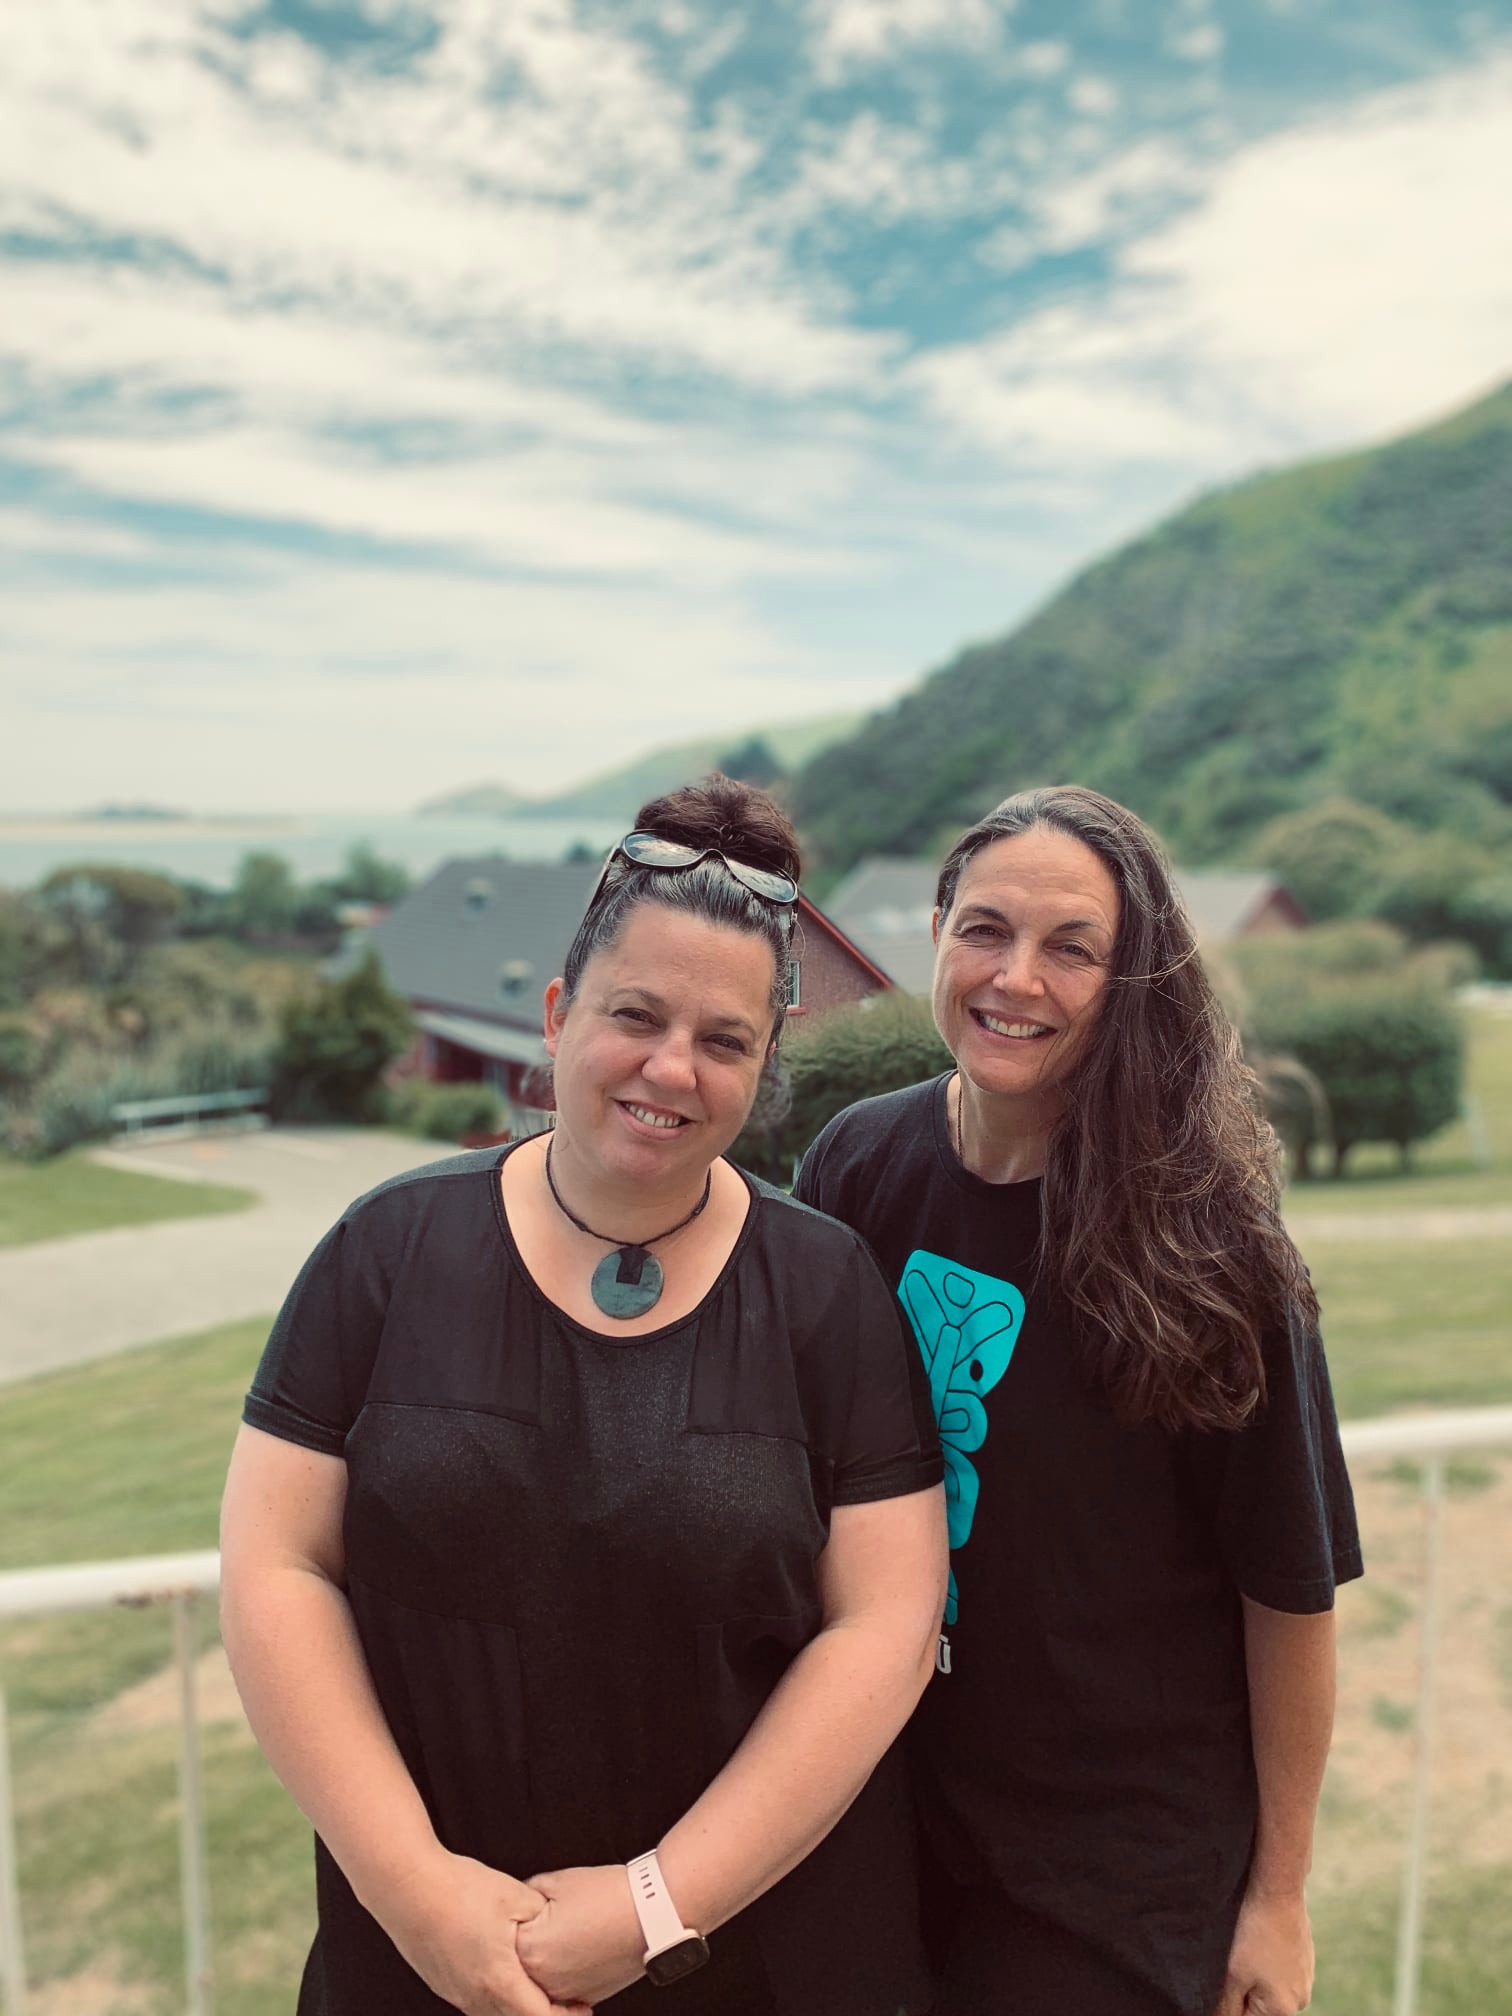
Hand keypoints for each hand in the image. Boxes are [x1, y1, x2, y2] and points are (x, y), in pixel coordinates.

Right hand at [375, 1846, 591, 2015]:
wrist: (406, 1887)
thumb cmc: (460, 1889)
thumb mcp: (516, 1896)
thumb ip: (544, 1918)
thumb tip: (561, 1928)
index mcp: (499, 1980)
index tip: (585, 2009)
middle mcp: (475, 1996)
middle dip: (543, 2015)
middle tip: (569, 2003)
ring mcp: (455, 1992)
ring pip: (494, 2015)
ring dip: (519, 2008)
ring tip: (538, 1989)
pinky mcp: (442, 1983)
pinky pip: (476, 2003)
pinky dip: (497, 1998)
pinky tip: (505, 1975)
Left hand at [516, 1864, 647, 2006]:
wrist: (653, 1914)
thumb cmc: (608, 1895)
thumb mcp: (557, 1881)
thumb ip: (527, 1894)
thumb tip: (518, 1904)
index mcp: (530, 1949)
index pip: (505, 1937)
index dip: (515, 1918)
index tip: (525, 1909)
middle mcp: (543, 1980)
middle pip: (520, 1962)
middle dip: (529, 1941)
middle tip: (549, 1920)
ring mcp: (566, 1993)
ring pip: (539, 1979)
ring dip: (545, 1961)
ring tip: (566, 1933)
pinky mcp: (586, 1997)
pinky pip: (562, 1989)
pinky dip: (564, 1972)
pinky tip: (577, 1949)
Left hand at [1215, 1884, 1314, 2015]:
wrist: (1279, 1894)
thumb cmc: (1255, 1934)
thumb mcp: (1234, 1974)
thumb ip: (1228, 2007)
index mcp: (1282, 2011)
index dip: (1229, 2007)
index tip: (1227, 1983)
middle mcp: (1300, 2002)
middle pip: (1260, 2009)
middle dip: (1242, 1995)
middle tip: (1233, 1966)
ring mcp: (1306, 1982)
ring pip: (1269, 1992)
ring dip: (1254, 1981)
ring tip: (1246, 1952)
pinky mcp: (1305, 1963)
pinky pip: (1280, 1975)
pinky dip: (1266, 1967)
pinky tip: (1259, 1945)